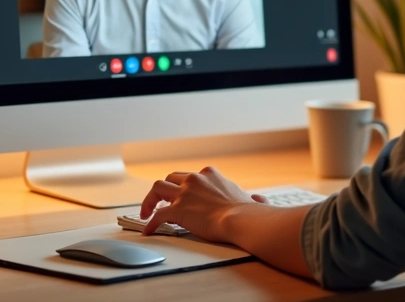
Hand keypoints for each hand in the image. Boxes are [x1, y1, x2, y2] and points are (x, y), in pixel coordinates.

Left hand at [139, 166, 267, 241]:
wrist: (241, 219)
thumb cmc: (247, 212)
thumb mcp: (250, 199)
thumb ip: (253, 199)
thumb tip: (259, 201)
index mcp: (209, 174)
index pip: (190, 175)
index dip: (183, 186)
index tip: (182, 195)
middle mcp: (194, 179)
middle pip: (170, 177)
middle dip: (164, 189)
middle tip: (160, 201)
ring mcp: (184, 194)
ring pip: (157, 188)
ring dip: (149, 199)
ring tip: (146, 211)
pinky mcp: (178, 210)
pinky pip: (157, 215)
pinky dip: (150, 222)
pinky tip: (148, 230)